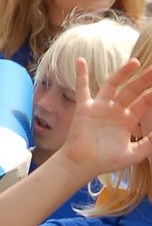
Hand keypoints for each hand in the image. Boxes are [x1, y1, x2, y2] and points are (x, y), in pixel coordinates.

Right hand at [58, 56, 151, 181]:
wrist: (82, 165)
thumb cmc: (106, 162)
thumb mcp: (133, 153)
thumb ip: (149, 143)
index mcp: (128, 120)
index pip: (145, 103)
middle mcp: (115, 110)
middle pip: (132, 90)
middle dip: (145, 79)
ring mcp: (100, 107)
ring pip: (114, 85)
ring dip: (123, 72)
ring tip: (135, 61)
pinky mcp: (85, 108)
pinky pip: (82, 88)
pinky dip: (80, 74)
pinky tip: (81, 60)